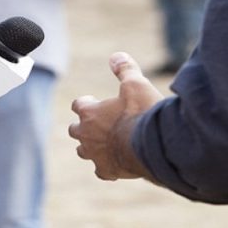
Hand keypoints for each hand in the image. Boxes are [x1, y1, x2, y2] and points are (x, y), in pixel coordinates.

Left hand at [68, 52, 163, 179]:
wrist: (153, 146)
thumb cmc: (142, 113)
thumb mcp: (136, 84)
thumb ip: (125, 69)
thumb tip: (116, 56)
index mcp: (89, 112)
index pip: (78, 105)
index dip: (86, 103)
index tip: (95, 102)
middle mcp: (86, 134)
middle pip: (74, 130)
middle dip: (83, 126)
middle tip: (98, 124)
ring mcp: (95, 154)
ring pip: (83, 151)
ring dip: (90, 147)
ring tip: (104, 144)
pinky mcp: (107, 170)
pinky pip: (101, 171)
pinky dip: (106, 167)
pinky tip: (116, 165)